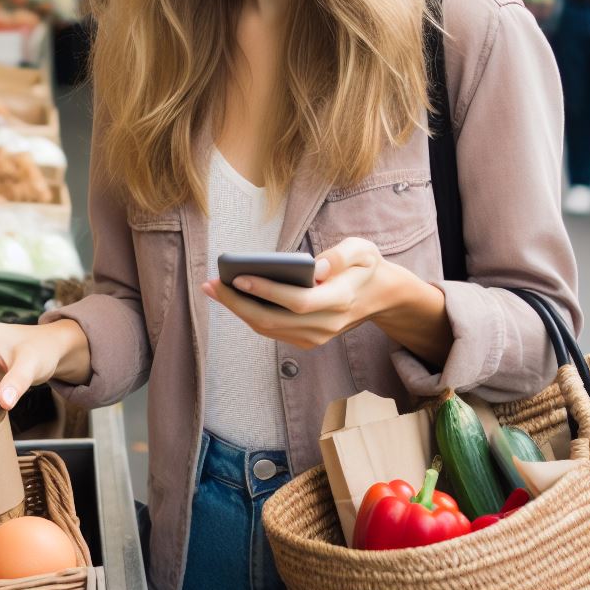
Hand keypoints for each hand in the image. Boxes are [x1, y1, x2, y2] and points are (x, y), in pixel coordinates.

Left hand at [202, 237, 429, 350]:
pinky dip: (248, 315)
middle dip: (237, 303)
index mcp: (340, 300)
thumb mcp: (363, 250)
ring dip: (237, 310)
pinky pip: (271, 330)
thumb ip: (341, 256)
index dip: (267, 291)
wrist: (379, 295)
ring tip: (212, 288)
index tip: (239, 277)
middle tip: (211, 284)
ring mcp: (316, 337)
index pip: (297, 301)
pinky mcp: (307, 339)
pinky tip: (231, 297)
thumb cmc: (365, 266)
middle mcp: (326, 324)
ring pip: (268, 328)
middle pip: (274, 320)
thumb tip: (313, 267)